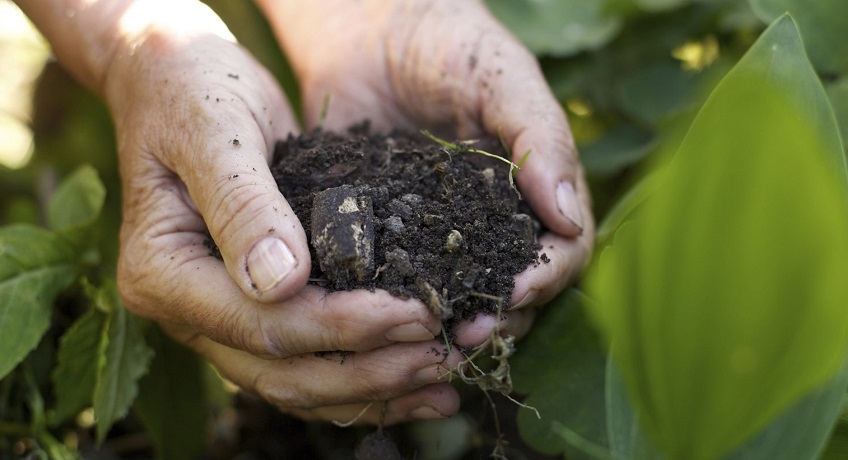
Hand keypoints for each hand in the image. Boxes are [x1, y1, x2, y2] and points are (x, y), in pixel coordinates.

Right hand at [103, 4, 459, 424]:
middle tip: (445, 355)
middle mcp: (185, 312)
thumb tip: (281, 282)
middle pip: (282, 371)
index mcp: (162, 273)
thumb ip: (243, 204)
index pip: (260, 323)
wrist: (177, 80)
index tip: (415, 313)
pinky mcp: (254, 309)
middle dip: (370, 371)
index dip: (342, 327)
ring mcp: (218, 318)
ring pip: (297, 383)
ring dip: (374, 389)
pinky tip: (416, 383)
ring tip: (445, 381)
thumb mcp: (216, 131)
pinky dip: (361, 378)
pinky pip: (307, 362)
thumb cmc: (193, 90)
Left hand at [259, 0, 594, 346]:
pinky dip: (393, 304)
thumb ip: (541, 138)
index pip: (562, 252)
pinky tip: (376, 317)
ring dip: (448, 324)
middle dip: (496, 316)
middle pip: (514, 290)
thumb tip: (568, 217)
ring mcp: (438, 234)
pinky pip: (395, 279)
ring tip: (424, 338)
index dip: (546, 278)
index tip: (514, 291)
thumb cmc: (450, 42)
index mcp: (534, 193)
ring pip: (458, 297)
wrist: (371, 27)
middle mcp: (491, 224)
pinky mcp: (385, 235)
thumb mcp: (503, 78)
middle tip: (463, 333)